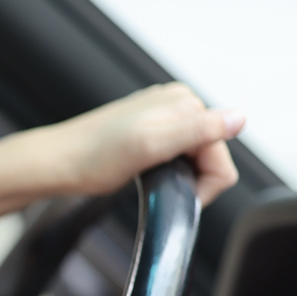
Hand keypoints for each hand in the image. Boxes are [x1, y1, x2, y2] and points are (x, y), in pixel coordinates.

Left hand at [12, 82, 244, 205]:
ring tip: (147, 176)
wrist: (57, 164)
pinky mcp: (150, 129)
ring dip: (178, 175)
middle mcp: (178, 104)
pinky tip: (145, 172)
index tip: (176, 192)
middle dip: (191, 178)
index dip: (204, 183)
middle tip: (157, 184)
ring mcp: (163, 116)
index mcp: (185, 102)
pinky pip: (177, 155)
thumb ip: (197, 130)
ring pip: (195, 157)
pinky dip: (167, 170)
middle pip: (211, 154)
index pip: (222, 153)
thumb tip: (239, 118)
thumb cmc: (93, 159)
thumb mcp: (150, 145)